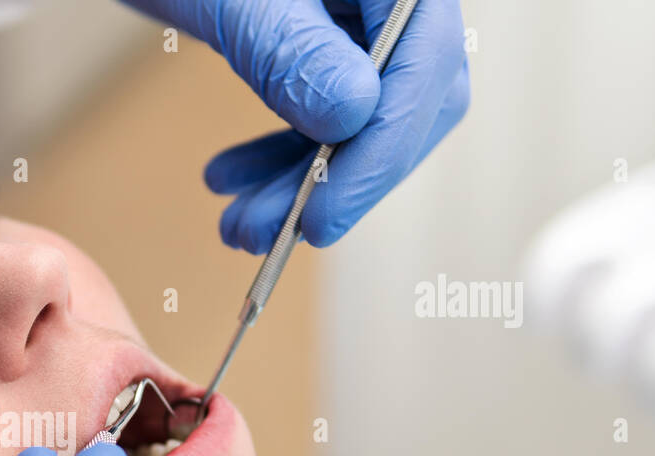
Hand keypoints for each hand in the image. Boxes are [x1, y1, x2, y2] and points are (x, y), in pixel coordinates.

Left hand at [122, 0, 469, 251]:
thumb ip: (291, 48)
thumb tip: (354, 115)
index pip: (425, 66)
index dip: (379, 154)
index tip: (321, 219)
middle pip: (407, 102)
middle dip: (334, 182)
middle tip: (266, 235)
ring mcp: (365, 15)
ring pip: (364, 119)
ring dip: (298, 183)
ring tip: (236, 225)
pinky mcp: (329, 38)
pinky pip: (328, 110)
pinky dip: (281, 154)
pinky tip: (229, 179)